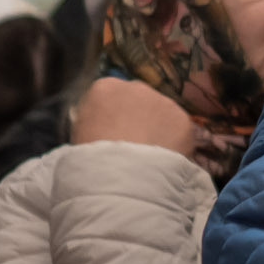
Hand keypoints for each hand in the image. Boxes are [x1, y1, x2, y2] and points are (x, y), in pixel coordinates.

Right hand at [71, 77, 197, 157]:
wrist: (121, 177)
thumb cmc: (91, 159)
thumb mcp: (80, 134)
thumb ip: (94, 120)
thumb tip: (105, 125)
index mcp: (105, 88)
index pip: (112, 95)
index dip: (115, 115)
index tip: (115, 133)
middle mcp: (136, 87)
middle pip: (140, 99)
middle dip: (140, 117)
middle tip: (136, 144)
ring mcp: (162, 101)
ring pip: (163, 113)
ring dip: (159, 128)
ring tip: (152, 156)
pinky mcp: (183, 119)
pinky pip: (180, 130)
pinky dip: (176, 143)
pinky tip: (166, 160)